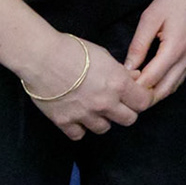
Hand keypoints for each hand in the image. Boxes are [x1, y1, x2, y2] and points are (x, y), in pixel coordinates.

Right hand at [21, 32, 154, 140]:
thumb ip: (121, 72)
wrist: (41, 57)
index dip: (143, 99)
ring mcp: (84, 115)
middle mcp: (104, 103)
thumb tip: (134, 79)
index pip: (143, 102)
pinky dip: (80, 128)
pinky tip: (78, 116)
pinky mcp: (64, 122)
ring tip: (94, 108)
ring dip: (103, 119)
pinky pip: (79, 135)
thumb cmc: (73, 49)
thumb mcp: (104, 55)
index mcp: (118, 84)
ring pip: (104, 129)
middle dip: (126, 111)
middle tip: (118, 102)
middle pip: (129, 119)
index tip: (138, 95)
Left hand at [124, 0, 185, 103]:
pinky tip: (153, 82)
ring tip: (136, 93)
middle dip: (145, 98)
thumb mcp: (150, 19)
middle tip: (125, 97)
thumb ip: (138, 45)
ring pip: (173, 87)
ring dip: (156, 94)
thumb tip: (127, 68)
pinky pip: (179, 78)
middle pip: (164, 90)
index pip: (151, 79)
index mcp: (174, 49)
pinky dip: (166, 85)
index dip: (134, 87)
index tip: (118, 87)